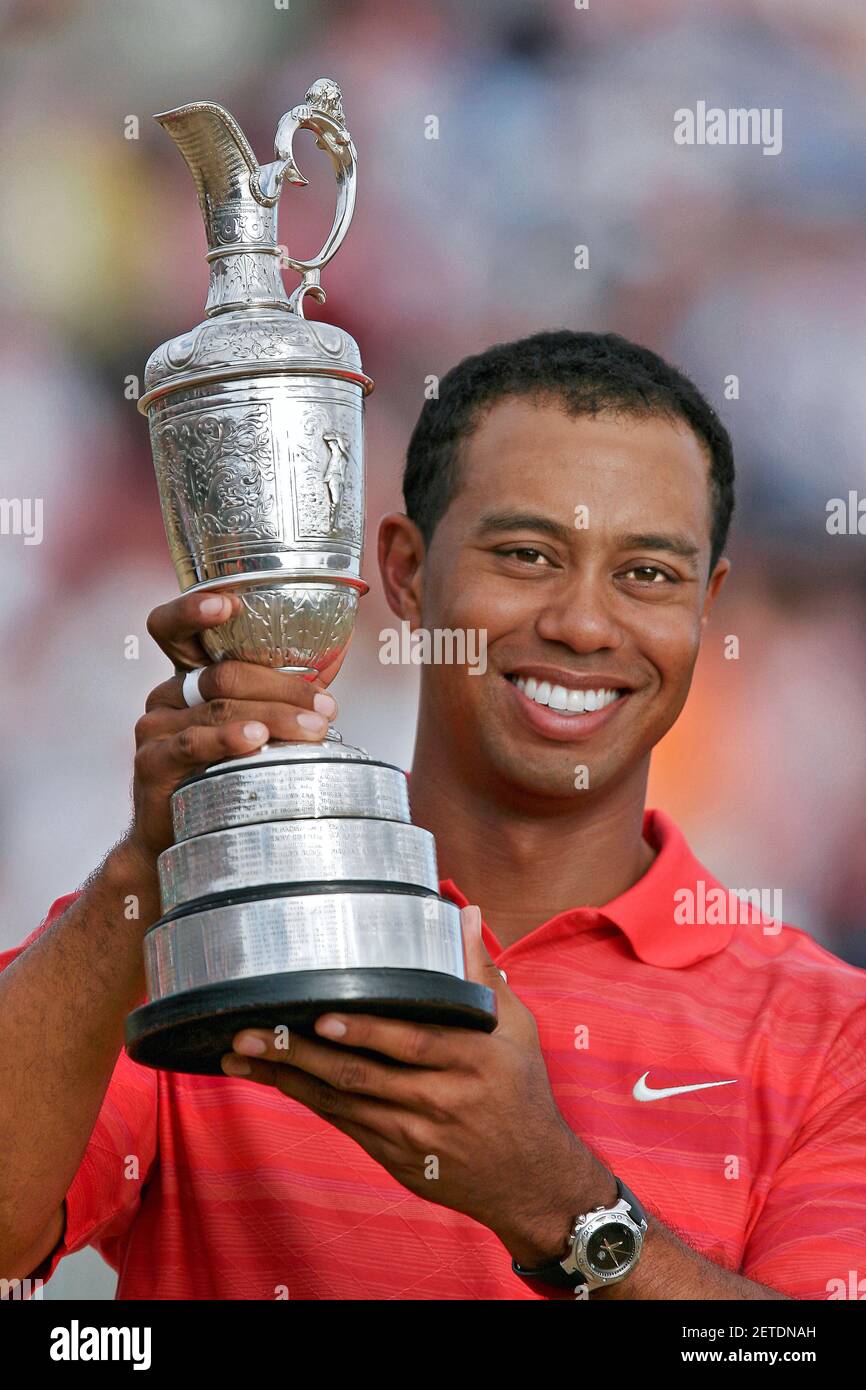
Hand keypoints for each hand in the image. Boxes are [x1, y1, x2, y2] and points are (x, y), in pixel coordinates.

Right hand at [127, 590, 345, 863]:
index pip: (175, 627)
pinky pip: (192, 744)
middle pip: (223, 674)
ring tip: (313, 730)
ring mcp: (155, 727)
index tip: (228, 603)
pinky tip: (254, 739)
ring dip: (273, 717)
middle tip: (325, 710)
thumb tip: (326, 696)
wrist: (178, 838)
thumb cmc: (222, 776)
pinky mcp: (151, 762)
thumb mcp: (248, 731)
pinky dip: (227, 739)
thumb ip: (272, 705)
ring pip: (219, 709)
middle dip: (283, 688)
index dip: (194, 609)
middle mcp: (166, 695)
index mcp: (187, 676)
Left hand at [221, 905, 616, 1265]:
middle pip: (361, 1077)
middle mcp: (440, 1099)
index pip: (411, 1043)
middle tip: (250, 1034)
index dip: (365, 1032)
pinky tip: (275, 1079)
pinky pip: (344, 1124)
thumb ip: (481, 973)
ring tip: (241, 1055)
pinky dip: (307, 1100)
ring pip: (342, 1103)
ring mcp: (413, 1135)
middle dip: (300, 1054)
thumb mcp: (517, 1030)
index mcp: (472, 1060)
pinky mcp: (396, 1157)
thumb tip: (466, 913)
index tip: (321, 1016)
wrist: (530, 1179)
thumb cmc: (521, 1091)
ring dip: (289, 1078)